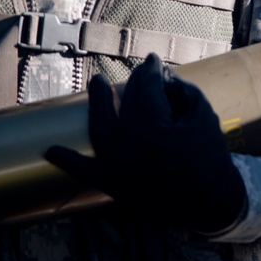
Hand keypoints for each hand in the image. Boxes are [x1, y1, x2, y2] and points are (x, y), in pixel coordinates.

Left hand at [46, 54, 246, 232]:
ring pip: (100, 127)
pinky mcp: (115, 185)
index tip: (152, 61)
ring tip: (97, 83)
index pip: (148, 88)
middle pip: (125, 103)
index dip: (150, 70)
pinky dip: (68, 161)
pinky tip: (51, 150)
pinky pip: (87, 172)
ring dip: (95, 103)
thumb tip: (160, 74)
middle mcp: (133, 146)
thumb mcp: (202, 114)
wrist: (209, 199)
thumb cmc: (209, 153)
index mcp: (158, 127)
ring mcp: (120, 167)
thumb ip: (182, 89)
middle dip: (131, 82)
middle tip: (135, 72)